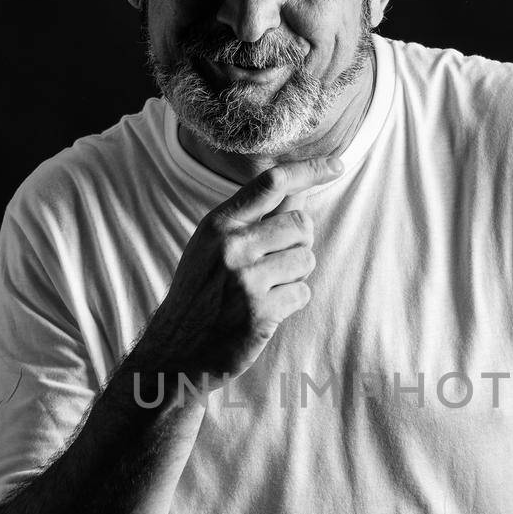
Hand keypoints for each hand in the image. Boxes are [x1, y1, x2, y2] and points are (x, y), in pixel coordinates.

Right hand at [142, 155, 341, 383]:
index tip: (337, 165)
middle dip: (300, 243)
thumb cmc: (201, 293)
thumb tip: (299, 190)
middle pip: (300, 224)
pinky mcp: (259, 312)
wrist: (175, 348)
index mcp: (218, 224)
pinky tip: (266, 309)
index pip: (271, 183)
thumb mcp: (212, 246)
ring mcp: (245, 280)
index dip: (309, 170)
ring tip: (267, 288)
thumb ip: (251, 219)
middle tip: (277, 263)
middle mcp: (230, 246)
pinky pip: (302, 293)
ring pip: (306, 260)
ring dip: (295, 275)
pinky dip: (291, 301)